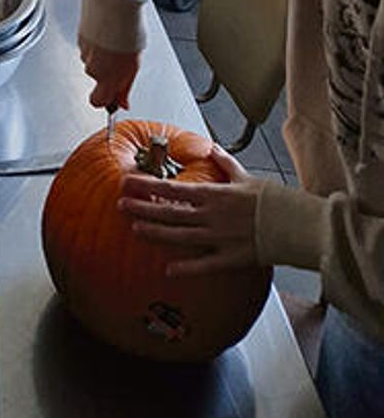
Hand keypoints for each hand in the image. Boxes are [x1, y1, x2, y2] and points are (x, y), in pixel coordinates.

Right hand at [78, 37, 139, 109]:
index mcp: (107, 79)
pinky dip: (95, 42)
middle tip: (119, 58)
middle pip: (96, 77)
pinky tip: (105, 33)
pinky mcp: (79, 37)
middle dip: (105, 70)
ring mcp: (84, 52)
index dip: (105, 100)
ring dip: (100, 54)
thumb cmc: (128, 31)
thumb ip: (125, 86)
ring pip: (91, 60)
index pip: (97, 101)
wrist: (114, 4)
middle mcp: (92, 68)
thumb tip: (123, 103)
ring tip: (114, 41)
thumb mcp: (134, 65)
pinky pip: (87, 45)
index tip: (113, 96)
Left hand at [117, 144, 260, 273]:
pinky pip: (205, 264)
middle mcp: (212, 215)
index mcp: (214, 194)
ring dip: (157, 233)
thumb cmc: (273, 199)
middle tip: (120, 205)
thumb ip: (225, 163)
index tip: (128, 182)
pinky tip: (168, 270)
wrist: (296, 224)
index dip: (149, 186)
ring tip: (135, 229)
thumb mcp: (246, 177)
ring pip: (181, 236)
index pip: (174, 188)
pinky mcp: (231, 258)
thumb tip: (211, 148)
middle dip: (144, 208)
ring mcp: (220, 238)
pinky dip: (187, 268)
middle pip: (170, 211)